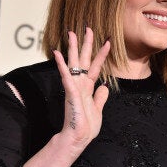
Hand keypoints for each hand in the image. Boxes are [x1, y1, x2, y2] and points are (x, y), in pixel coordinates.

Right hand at [52, 27, 109, 149]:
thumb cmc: (86, 125)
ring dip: (73, 48)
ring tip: (71, 33)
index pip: (96, 66)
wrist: (78, 138)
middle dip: (86, 44)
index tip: (108, 42)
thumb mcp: (98, 109)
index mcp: (88, 87)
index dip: (102, 54)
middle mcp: (80, 84)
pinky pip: (65, 76)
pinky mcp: (70, 92)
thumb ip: (100, 97)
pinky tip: (58, 53)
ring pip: (74, 63)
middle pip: (84, 60)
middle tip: (87, 28)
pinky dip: (62, 65)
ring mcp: (74, 87)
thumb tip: (104, 87)